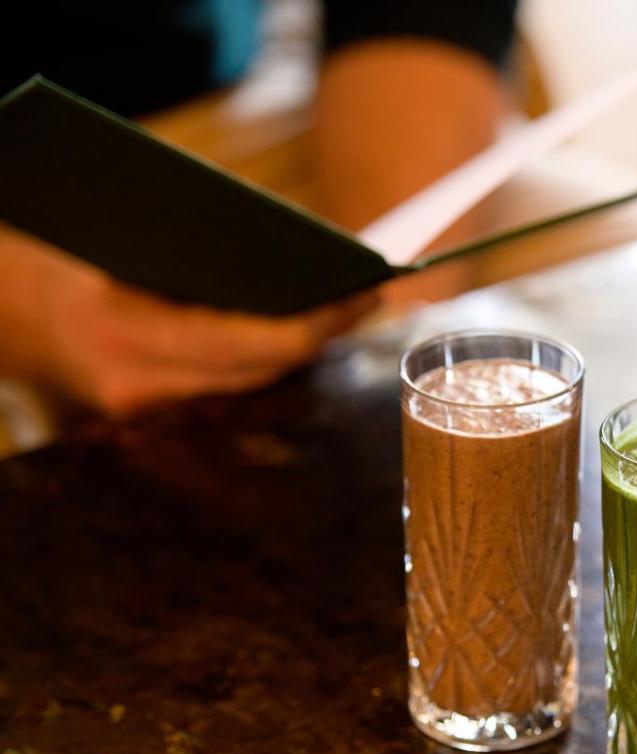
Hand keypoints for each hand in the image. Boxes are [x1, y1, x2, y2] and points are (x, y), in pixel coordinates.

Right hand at [0, 228, 376, 414]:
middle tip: (369, 298)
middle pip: (261, 369)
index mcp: (126, 333)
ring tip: (341, 313)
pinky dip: (252, 361)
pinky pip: (215, 388)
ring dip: (292, 352)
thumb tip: (291, 251)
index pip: (254, 343)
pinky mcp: (136, 415)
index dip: (318, 325)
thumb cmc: (44, 251)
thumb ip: (195, 249)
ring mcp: (135, 409)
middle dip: (319, 335)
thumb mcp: (114, 234)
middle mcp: (134, 386)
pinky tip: (290, 334)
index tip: (363, 297)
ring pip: (243, 385)